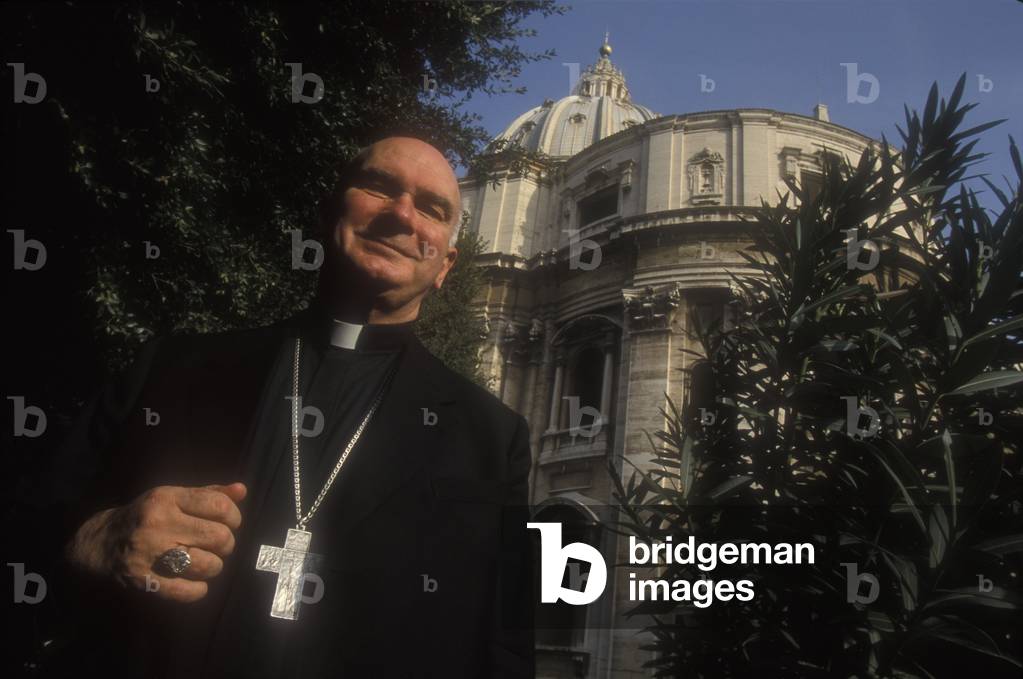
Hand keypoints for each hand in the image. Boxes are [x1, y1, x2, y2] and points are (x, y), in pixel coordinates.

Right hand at [66, 482, 246, 602]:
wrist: (98, 543)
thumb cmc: (145, 516)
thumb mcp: (172, 497)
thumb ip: (209, 493)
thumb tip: (242, 491)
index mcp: (167, 498)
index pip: (220, 506)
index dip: (234, 517)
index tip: (229, 523)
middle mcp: (158, 523)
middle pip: (220, 538)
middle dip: (226, 544)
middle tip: (218, 546)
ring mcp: (149, 553)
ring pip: (208, 565)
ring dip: (214, 567)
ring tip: (205, 562)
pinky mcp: (143, 580)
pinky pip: (188, 591)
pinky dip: (199, 589)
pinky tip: (195, 582)